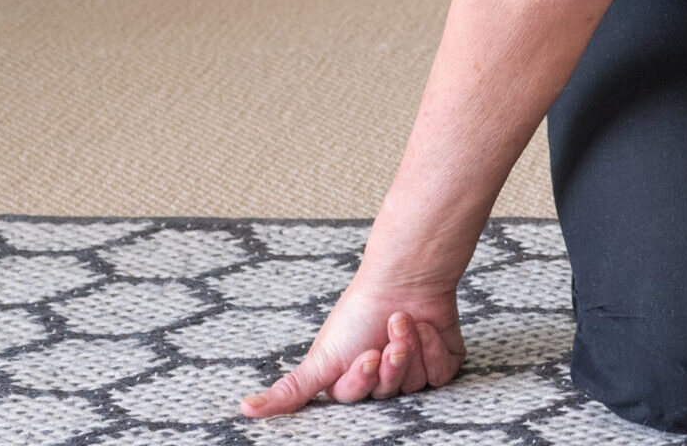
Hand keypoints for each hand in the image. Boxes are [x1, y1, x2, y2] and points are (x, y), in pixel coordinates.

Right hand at [240, 274, 464, 416]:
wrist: (404, 277)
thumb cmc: (360, 313)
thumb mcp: (321, 356)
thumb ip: (290, 391)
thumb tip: (244, 410)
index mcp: (352, 381)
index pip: (357, 400)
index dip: (364, 379)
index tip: (367, 353)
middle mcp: (383, 379)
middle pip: (387, 394)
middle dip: (389, 362)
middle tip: (388, 331)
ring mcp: (414, 371)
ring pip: (414, 385)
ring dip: (410, 348)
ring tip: (404, 319)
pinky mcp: (441, 360)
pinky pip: (440, 373)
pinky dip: (433, 348)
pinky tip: (426, 325)